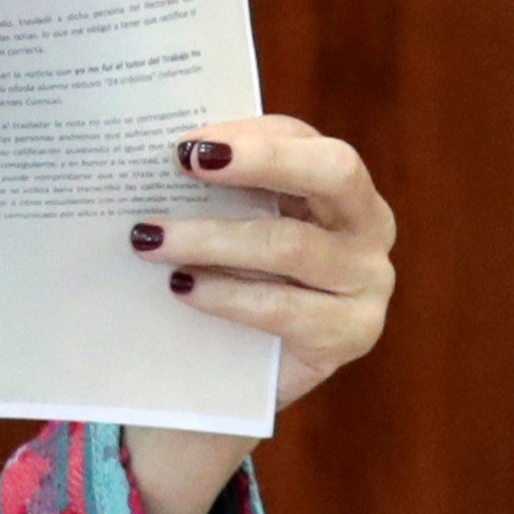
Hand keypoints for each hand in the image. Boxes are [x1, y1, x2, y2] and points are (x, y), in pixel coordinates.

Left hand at [119, 116, 395, 513]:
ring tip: (150, 239)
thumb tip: (145, 153)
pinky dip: (227, 296)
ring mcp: (368, 280)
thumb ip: (207, 191)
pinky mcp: (350, 333)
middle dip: (261, 160)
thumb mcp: (220, 226)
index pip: (302, 137)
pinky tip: (180, 288)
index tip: (185, 139)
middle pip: (334, 171)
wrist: (225, 380)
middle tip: (188, 159)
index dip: (246, 132)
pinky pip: (285, 308)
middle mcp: (368, 224)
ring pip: (294, 244)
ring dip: (213, 238)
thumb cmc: (223, 281)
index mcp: (338, 184)